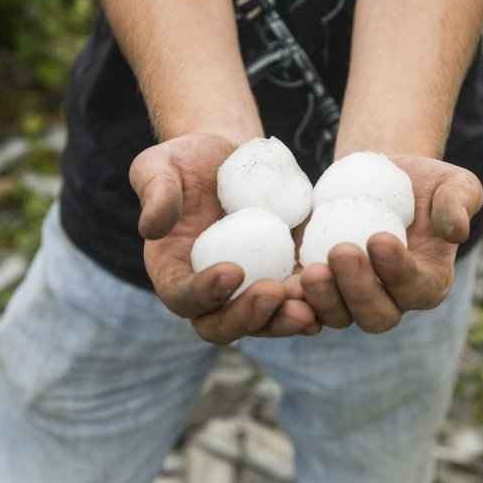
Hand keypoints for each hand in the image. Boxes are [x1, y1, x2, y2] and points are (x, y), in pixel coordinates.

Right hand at [130, 133, 318, 343]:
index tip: (231, 270)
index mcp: (173, 273)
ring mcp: (248, 290)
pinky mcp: (281, 278)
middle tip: (274, 293)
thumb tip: (151, 228)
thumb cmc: (187, 159)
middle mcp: (209, 293)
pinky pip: (295, 302)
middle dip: (250, 317)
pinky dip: (313, 305)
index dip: (204, 293)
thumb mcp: (159, 165)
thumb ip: (154, 193)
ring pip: (264, 323)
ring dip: (284, 320)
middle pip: (223, 325)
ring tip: (307, 307)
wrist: (231, 156)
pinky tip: (331, 294)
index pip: (183, 297)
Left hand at [288, 156, 482, 332]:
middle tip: (341, 253)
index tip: (379, 239)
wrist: (375, 179)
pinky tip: (282, 286)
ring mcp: (351, 300)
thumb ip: (461, 202)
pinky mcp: (319, 289)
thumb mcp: (454, 182)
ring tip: (310, 272)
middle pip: (376, 315)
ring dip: (322, 300)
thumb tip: (456, 230)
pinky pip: (305, 306)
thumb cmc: (422, 183)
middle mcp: (391, 301)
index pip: (416, 288)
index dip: (399, 271)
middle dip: (358, 290)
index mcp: (428, 282)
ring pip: (337, 316)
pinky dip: (293, 303)